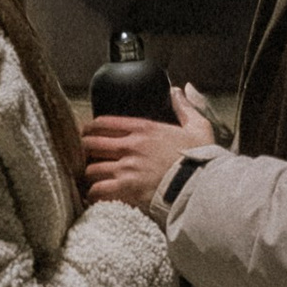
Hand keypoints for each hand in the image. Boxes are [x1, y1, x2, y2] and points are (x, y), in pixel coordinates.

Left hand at [82, 83, 217, 209]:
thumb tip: (176, 90)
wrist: (201, 186)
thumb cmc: (200, 159)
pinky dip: (94, 193)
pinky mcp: (125, 189)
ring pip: (91, 169)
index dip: (91, 128)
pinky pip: (98, 190)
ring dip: (90, 174)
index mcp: (144, 129)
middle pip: (91, 144)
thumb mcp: (198, 127)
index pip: (104, 122)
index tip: (88, 133)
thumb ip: (184, 108)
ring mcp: (126, 168)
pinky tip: (96, 195)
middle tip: (86, 156)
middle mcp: (130, 146)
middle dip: (85, 150)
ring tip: (92, 178)